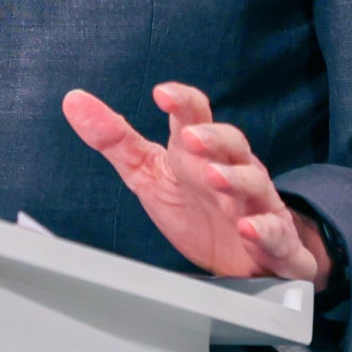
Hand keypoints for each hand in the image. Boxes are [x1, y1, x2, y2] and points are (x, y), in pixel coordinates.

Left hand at [62, 82, 331, 284]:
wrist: (247, 258)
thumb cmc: (197, 206)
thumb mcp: (149, 172)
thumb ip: (114, 138)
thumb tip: (74, 101)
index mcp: (202, 152)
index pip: (196, 116)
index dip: (183, 102)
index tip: (162, 93)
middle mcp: (234, 170)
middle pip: (231, 143)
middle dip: (213, 138)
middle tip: (189, 137)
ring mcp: (257, 205)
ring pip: (255, 183)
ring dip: (237, 179)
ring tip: (215, 177)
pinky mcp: (275, 242)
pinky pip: (277, 234)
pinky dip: (266, 231)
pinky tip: (248, 229)